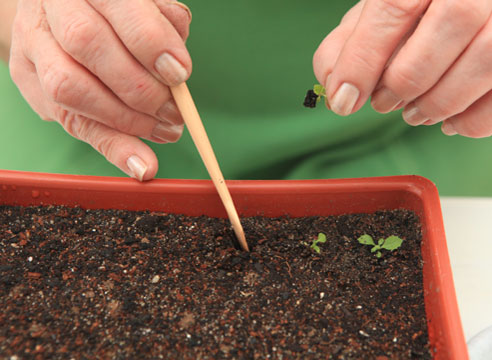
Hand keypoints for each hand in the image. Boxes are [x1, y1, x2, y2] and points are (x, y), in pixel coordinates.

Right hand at [9, 0, 191, 179]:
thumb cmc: (115, 11)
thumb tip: (176, 68)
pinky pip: (68, 121)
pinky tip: (140, 162)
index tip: (180, 74)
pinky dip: (110, 147)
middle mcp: (52, 7)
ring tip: (163, 131)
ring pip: (69, 87)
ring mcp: (33, 44)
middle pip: (87, 45)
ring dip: (125, 120)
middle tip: (174, 112)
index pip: (118, 5)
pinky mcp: (27, 78)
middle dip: (140, 89)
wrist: (60, 9)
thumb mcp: (143, 4)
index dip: (151, 43)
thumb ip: (162, 24)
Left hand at [313, 0, 491, 137]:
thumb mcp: (375, 16)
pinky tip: (449, 121)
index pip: (394, 7)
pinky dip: (472, 120)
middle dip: (403, 82)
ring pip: (484, 59)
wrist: (467, 6)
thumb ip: (347, 46)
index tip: (344, 101)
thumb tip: (337, 92)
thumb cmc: (417, 12)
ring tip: (414, 114)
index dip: (363, 60)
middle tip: (384, 103)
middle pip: (448, 27)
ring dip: (437, 104)